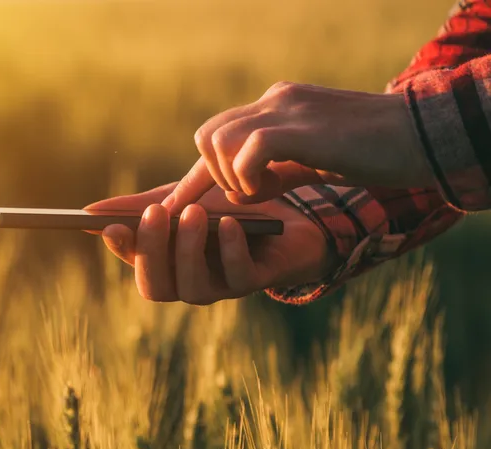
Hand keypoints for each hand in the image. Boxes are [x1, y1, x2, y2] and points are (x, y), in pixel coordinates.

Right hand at [84, 183, 334, 303]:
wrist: (285, 209)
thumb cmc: (224, 207)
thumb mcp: (178, 200)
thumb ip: (137, 208)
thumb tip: (87, 213)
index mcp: (166, 263)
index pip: (135, 265)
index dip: (122, 250)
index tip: (112, 226)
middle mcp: (188, 281)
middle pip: (156, 287)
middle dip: (153, 252)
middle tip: (155, 213)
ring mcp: (220, 286)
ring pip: (193, 290)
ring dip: (189, 251)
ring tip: (193, 213)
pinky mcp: (254, 281)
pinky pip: (237, 277)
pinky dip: (230, 250)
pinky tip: (230, 223)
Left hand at [163, 82, 432, 211]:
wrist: (419, 138)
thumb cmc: (368, 154)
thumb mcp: (311, 160)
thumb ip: (276, 168)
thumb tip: (240, 190)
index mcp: (274, 106)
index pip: (217, 136)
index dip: (194, 176)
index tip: (172, 206)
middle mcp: (273, 101)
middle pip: (207, 135)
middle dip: (212, 176)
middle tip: (248, 196)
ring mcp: (285, 110)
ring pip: (218, 141)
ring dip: (232, 178)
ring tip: (267, 192)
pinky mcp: (299, 127)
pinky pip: (247, 152)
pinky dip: (250, 177)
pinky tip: (276, 187)